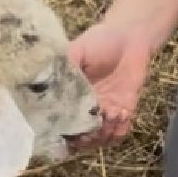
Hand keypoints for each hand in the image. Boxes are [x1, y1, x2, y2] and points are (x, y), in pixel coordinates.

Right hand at [65, 22, 154, 149]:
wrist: (130, 36)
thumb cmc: (99, 42)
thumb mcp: (76, 51)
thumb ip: (64, 68)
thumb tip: (47, 86)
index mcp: (67, 97)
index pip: (58, 124)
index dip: (60, 134)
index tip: (64, 132)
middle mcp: (84, 109)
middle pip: (78, 139)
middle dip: (83, 139)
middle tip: (89, 128)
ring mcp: (103, 113)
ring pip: (99, 139)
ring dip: (103, 134)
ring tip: (108, 114)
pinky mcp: (123, 111)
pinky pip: (119, 133)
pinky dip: (119, 131)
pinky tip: (121, 113)